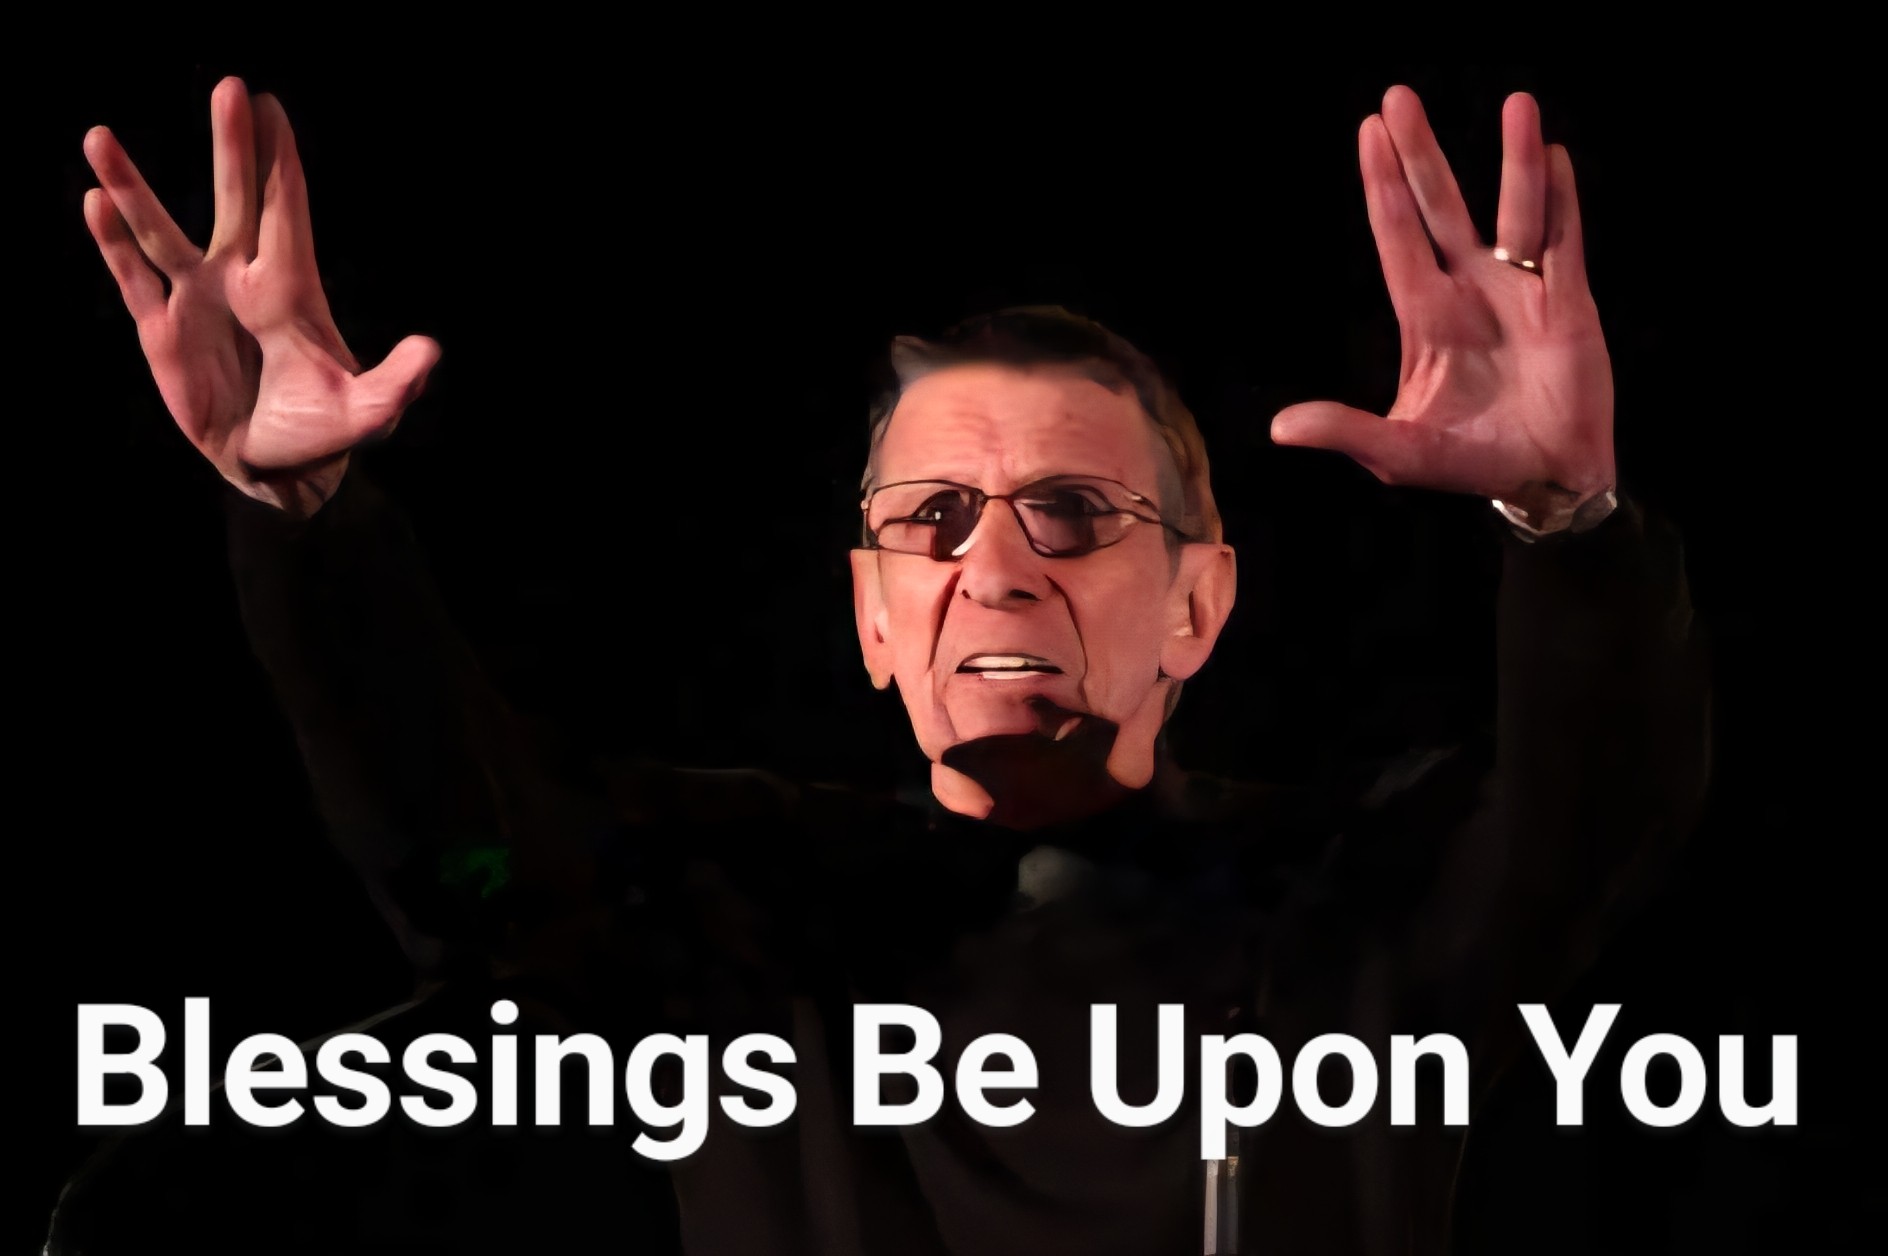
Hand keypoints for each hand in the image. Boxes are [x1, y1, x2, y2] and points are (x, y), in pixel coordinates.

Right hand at [84, 77, 438, 515]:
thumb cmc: (323, 433)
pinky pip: (133, 278)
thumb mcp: (365, 413)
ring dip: (132, 187)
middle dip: (233, 148)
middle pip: (236, 200)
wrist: (273, 467)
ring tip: (100, 138)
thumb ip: (394, 385)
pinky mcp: (162, 331)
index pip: (287, 212)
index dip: (279, 162)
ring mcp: (199, 300)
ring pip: (160, 231)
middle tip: (231, 87)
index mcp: (293, 290)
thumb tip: (429, 352)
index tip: (270, 105)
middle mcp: (242, 281)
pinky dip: (112, 243)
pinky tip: (94, 202)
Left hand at [1272, 86, 1613, 525]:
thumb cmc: (1471, 464)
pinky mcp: (1569, 305)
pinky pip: (1565, 242)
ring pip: (1515, 212)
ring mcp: (1521, 292)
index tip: (1368, 133)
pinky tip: (1556, 157)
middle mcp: (1470, 291)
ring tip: (1517, 103)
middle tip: (1398, 97)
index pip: (1398, 238)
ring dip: (1514, 162)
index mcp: (1426, 318)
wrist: (1545, 481)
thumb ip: (1345, 431)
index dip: (1384, 188)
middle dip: (1420, 155)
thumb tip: (1279, 428)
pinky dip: (1562, 201)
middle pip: (1441, 208)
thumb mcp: (1398, 452)